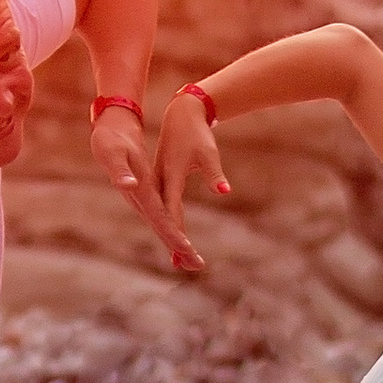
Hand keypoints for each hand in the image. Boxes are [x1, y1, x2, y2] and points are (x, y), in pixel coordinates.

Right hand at [153, 87, 230, 267]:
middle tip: (187, 268)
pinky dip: (172, 226)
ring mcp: (158, 185)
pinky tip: (178, 239)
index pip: (172, 212)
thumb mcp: (208, 152)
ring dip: (173, 240)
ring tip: (182, 263)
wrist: (181, 114)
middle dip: (176, 245)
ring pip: (165, 218)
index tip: (184, 253)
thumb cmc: (196, 132)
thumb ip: (215, 173)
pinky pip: (166, 210)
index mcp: (169, 178)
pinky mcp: (161, 183)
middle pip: (167, 221)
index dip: (177, 234)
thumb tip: (224, 190)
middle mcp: (159, 185)